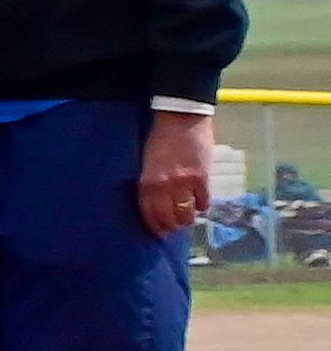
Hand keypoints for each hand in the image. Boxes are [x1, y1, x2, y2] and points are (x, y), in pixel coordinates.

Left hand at [141, 110, 215, 238]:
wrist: (180, 118)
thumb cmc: (159, 138)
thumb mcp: (146, 161)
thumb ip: (150, 181)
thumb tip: (154, 201)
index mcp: (148, 181)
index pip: (150, 213)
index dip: (155, 226)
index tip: (158, 232)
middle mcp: (165, 186)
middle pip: (169, 217)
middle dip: (171, 227)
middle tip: (173, 228)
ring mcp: (186, 183)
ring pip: (188, 213)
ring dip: (187, 220)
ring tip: (187, 219)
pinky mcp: (203, 178)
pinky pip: (204, 202)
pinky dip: (202, 207)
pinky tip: (200, 206)